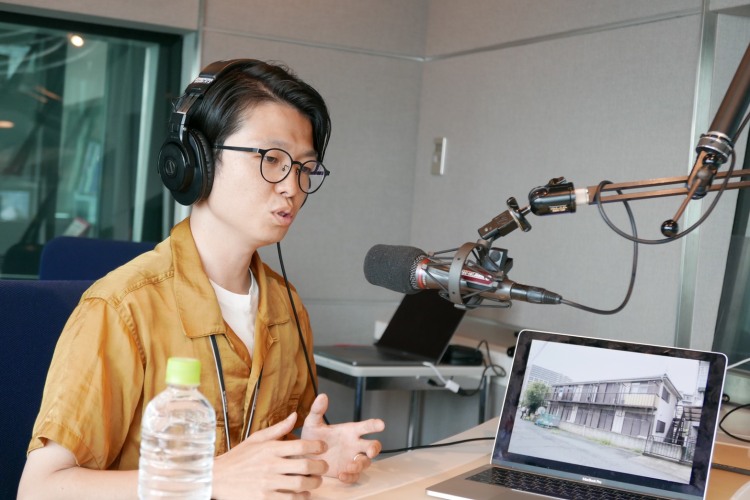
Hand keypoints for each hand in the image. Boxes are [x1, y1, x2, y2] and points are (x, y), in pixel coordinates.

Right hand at [212, 412, 327, 498]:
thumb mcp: (257, 439)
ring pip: (301, 484)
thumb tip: (295, 415)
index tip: (323, 448)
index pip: (302, 444)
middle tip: (324, 467)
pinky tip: (303, 494)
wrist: (217, 478)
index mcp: (270, 448)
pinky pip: (290, 499)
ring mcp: (267, 483)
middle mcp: (271, 464)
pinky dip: (301, 497)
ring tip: (316, 481)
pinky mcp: (264, 498)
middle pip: (306, 465)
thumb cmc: (238, 458)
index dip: (318, 446)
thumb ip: (279, 428)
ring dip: (314, 483)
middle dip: (321, 467)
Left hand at [300, 393, 384, 482]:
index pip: (366, 426)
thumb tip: (322, 396)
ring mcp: (351, 459)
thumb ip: (317, 410)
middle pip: (373, 446)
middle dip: (374, 448)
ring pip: (366, 462)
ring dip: (360, 464)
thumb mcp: (312, 423)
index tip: (381, 424)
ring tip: (350, 465)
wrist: (302, 456)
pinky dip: (351, 477)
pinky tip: (342, 475)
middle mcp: (354, 444)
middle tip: (370, 451)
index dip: (374, 424)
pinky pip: (355, 476)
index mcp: (349, 431)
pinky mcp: (346, 471)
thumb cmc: (311, 437)